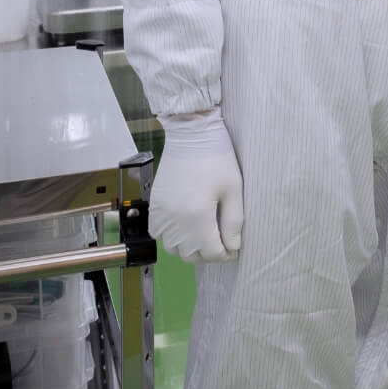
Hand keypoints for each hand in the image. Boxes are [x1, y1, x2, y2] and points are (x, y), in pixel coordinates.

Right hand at [151, 109, 243, 262]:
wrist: (191, 133)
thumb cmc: (216, 158)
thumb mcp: (233, 189)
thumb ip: (233, 222)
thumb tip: (233, 247)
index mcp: (197, 216)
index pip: (211, 252)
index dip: (226, 253)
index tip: (233, 247)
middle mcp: (175, 220)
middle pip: (191, 255)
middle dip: (208, 252)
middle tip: (220, 240)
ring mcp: (161, 213)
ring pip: (174, 248)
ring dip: (189, 247)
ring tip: (202, 232)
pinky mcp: (154, 206)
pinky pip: (158, 234)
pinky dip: (171, 236)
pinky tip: (183, 225)